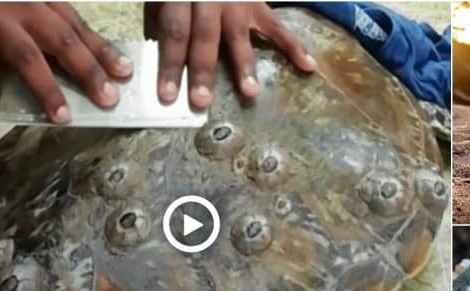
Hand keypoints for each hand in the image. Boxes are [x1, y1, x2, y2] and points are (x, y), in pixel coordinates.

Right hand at [0, 2, 131, 137]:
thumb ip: (43, 19)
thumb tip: (78, 56)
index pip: (76, 27)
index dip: (102, 49)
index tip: (125, 71)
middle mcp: (19, 6)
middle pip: (62, 40)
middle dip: (88, 71)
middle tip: (108, 99)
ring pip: (25, 57)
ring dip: (46, 90)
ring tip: (62, 118)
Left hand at [145, 2, 316, 107]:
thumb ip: (162, 20)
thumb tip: (162, 63)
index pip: (174, 32)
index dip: (169, 64)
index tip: (167, 96)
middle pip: (205, 37)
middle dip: (203, 71)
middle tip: (202, 101)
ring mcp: (237, 2)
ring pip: (238, 36)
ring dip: (244, 66)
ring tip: (250, 93)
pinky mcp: (259, 5)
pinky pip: (278, 27)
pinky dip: (294, 46)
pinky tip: (308, 66)